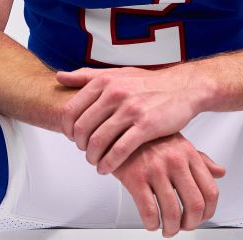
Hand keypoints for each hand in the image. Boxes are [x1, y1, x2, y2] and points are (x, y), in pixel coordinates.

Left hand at [56, 65, 204, 173]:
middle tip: (85, 152)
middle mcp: (115, 93)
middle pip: (82, 129)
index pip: (71, 111)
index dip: (68, 129)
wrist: (183, 87)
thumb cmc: (149, 83)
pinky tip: (107, 168)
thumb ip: (87, 76)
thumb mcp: (117, 73)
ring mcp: (131, 110)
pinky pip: (119, 150)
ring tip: (96, 162)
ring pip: (98, 141)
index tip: (74, 138)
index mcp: (105, 81)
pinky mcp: (146, 126)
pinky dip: (109, 164)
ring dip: (92, 158)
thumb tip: (59, 77)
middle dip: (80, 146)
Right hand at [111, 132, 225, 236]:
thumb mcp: (180, 144)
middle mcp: (175, 161)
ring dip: (171, 228)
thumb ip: (201, 160)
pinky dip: (152, 224)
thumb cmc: (150, 138)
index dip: (208, 212)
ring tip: (167, 228)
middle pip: (195, 205)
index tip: (201, 218)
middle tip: (185, 227)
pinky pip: (149, 211)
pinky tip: (151, 222)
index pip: (210, 191)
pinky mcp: (135, 178)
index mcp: (188, 154)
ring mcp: (155, 170)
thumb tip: (220, 172)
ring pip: (172, 213)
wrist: (119, 129)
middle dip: (191, 224)